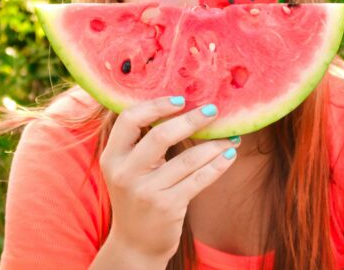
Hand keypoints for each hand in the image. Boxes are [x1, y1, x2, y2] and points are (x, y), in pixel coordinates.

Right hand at [98, 96, 239, 262]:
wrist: (135, 244)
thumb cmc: (137, 197)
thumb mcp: (127, 169)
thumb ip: (141, 142)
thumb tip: (179, 106)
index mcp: (112, 157)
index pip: (128, 119)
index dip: (155, 106)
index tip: (180, 99)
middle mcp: (125, 173)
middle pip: (160, 135)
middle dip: (191, 119)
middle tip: (212, 110)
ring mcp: (146, 191)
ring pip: (188, 159)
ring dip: (214, 144)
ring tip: (231, 136)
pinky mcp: (167, 206)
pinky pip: (199, 179)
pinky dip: (218, 164)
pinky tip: (229, 154)